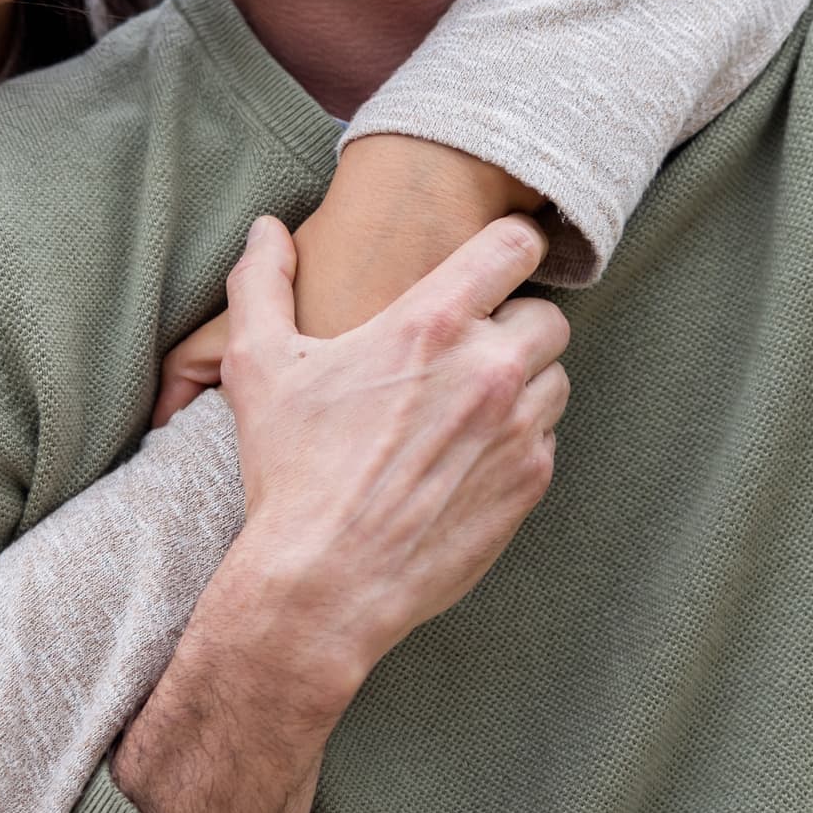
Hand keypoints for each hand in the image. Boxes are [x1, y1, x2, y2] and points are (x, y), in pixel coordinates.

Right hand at [109, 213, 571, 812]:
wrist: (324, 584)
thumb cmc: (289, 472)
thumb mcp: (259, 367)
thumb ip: (261, 283)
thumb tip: (265, 228)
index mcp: (430, 325)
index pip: (515, 246)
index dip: (508, 248)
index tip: (490, 265)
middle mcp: (488, 369)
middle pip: (547, 316)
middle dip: (514, 325)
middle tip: (466, 351)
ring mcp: (518, 429)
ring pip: (553, 378)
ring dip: (521, 383)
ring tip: (465, 407)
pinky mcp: (530, 483)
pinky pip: (547, 439)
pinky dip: (518, 440)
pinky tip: (466, 458)